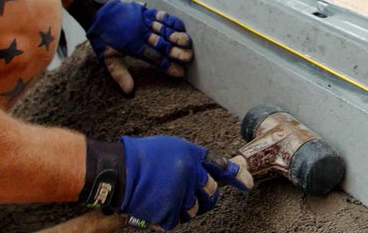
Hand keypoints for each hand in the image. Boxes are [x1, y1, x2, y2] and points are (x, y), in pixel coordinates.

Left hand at [86, 0, 192, 90]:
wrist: (97, 12)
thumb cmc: (102, 38)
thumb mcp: (107, 58)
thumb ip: (120, 75)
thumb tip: (129, 92)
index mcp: (132, 46)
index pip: (155, 58)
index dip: (168, 66)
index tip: (180, 72)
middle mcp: (141, 33)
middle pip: (163, 44)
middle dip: (178, 52)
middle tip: (188, 59)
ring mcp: (144, 21)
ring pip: (165, 30)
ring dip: (178, 37)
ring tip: (188, 44)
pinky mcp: (145, 12)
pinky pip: (162, 15)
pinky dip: (172, 21)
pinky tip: (181, 27)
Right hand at [119, 136, 252, 230]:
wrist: (119, 172)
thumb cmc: (140, 157)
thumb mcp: (170, 147)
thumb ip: (191, 159)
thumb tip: (208, 172)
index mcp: (191, 154)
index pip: (221, 165)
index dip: (236, 175)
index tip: (247, 183)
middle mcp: (191, 174)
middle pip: (212, 191)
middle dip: (207, 195)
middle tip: (194, 194)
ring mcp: (182, 194)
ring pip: (195, 209)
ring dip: (184, 206)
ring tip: (164, 196)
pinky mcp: (170, 212)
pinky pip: (177, 220)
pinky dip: (167, 217)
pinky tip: (155, 206)